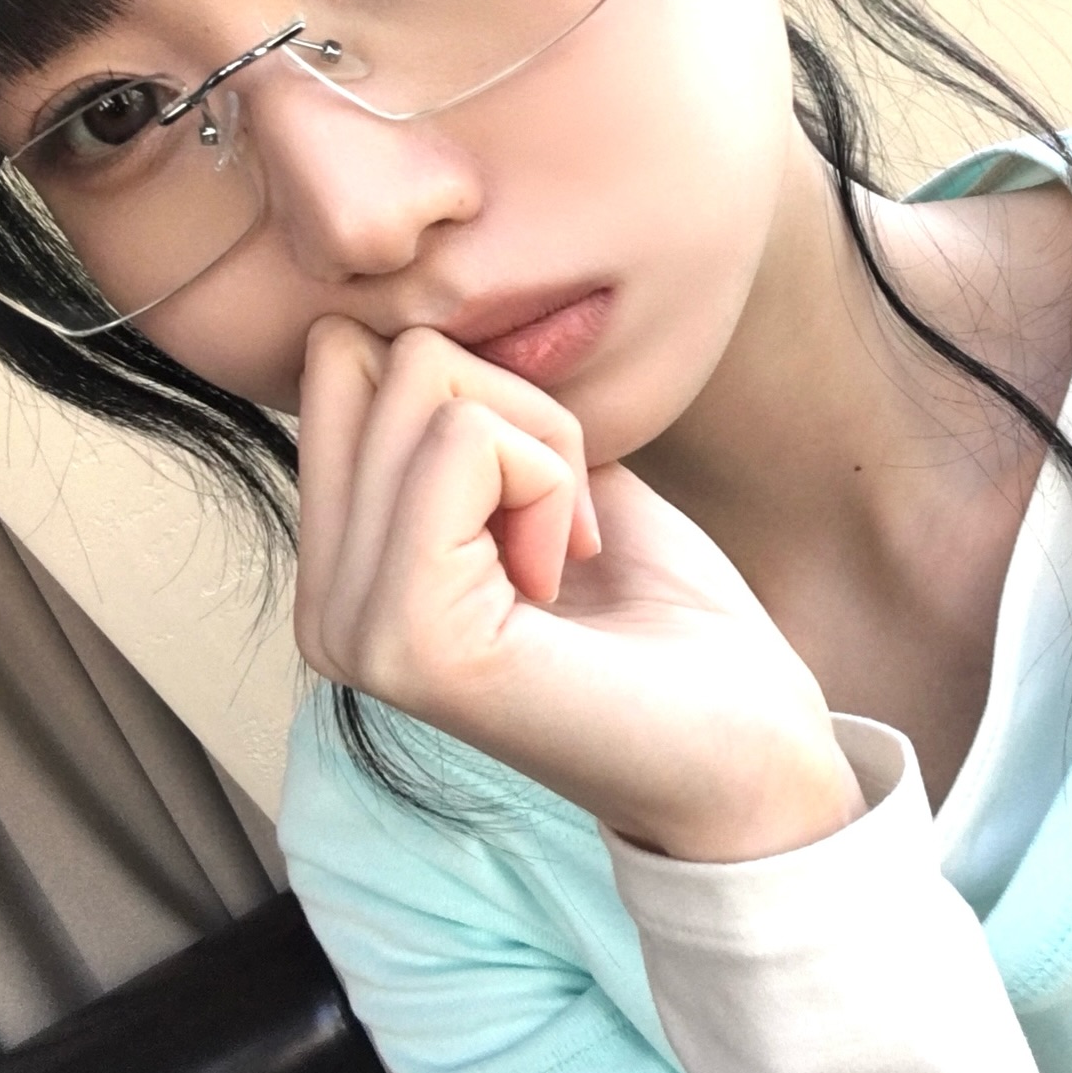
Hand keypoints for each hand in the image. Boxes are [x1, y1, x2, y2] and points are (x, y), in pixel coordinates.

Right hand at [295, 317, 865, 861]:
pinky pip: (464, 442)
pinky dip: (550, 476)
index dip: (473, 387)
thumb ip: (467, 408)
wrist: (748, 751)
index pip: (341, 359)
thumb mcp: (551, 474)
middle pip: (370, 353)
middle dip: (504, 399)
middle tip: (563, 521)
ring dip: (539, 440)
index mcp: (343, 569)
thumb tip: (420, 321)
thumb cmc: (671, 617)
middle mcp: (323, 603)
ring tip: (569, 554)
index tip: (542, 494)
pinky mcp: (409, 640)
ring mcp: (353, 629)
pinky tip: (569, 574)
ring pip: (420, 378)